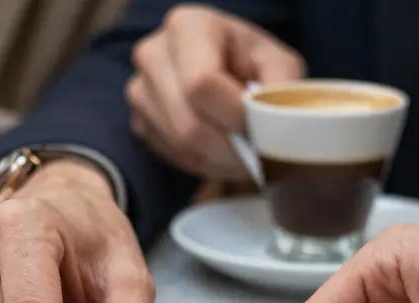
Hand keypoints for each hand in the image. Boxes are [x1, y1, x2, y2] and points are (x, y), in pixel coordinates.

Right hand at [126, 4, 304, 179]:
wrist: (221, 65)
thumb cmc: (249, 61)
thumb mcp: (278, 63)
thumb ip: (280, 89)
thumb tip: (270, 126)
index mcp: (188, 26)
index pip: (202, 83)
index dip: (234, 116)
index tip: (260, 128)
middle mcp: (153, 54)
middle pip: (188, 124)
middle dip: (228, 148)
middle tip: (256, 154)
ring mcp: (139, 89)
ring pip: (180, 145)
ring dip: (217, 158)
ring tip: (241, 149)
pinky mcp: (138, 120)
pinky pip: (171, 155)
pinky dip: (201, 161)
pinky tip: (219, 149)